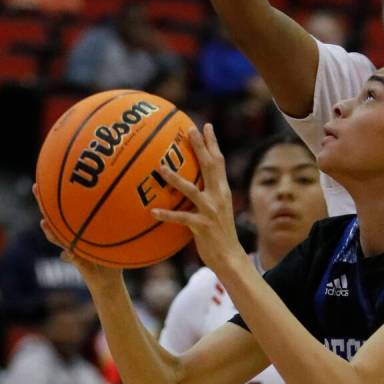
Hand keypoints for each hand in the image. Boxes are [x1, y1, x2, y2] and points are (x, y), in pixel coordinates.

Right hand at [32, 184, 122, 293]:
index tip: (52, 176)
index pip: (68, 207)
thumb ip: (122, 222)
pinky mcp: (75, 261)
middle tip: (36, 187)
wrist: (110, 279)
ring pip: (55, 236)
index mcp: (81, 227)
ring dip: (49, 230)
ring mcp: (71, 247)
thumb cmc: (115, 256)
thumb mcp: (120, 235)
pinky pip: (68, 256)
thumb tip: (134, 201)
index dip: (59, 193)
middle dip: (43, 203)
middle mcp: (72, 235)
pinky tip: (68, 252)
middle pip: (54, 217)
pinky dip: (68, 254)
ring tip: (43, 222)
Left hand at [152, 124, 242, 273]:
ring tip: (161, 168)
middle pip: (210, 167)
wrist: (230, 257)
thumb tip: (188, 184)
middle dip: (200, 147)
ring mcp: (211, 211)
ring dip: (175, 178)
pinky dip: (167, 214)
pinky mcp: (202, 226)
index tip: (206, 126)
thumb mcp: (216, 210)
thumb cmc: (219, 234)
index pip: (219, 162)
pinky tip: (153, 211)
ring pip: (192, 190)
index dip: (212, 144)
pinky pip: (181, 218)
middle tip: (190, 130)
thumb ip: (206, 195)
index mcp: (222, 191)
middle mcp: (219, 197)